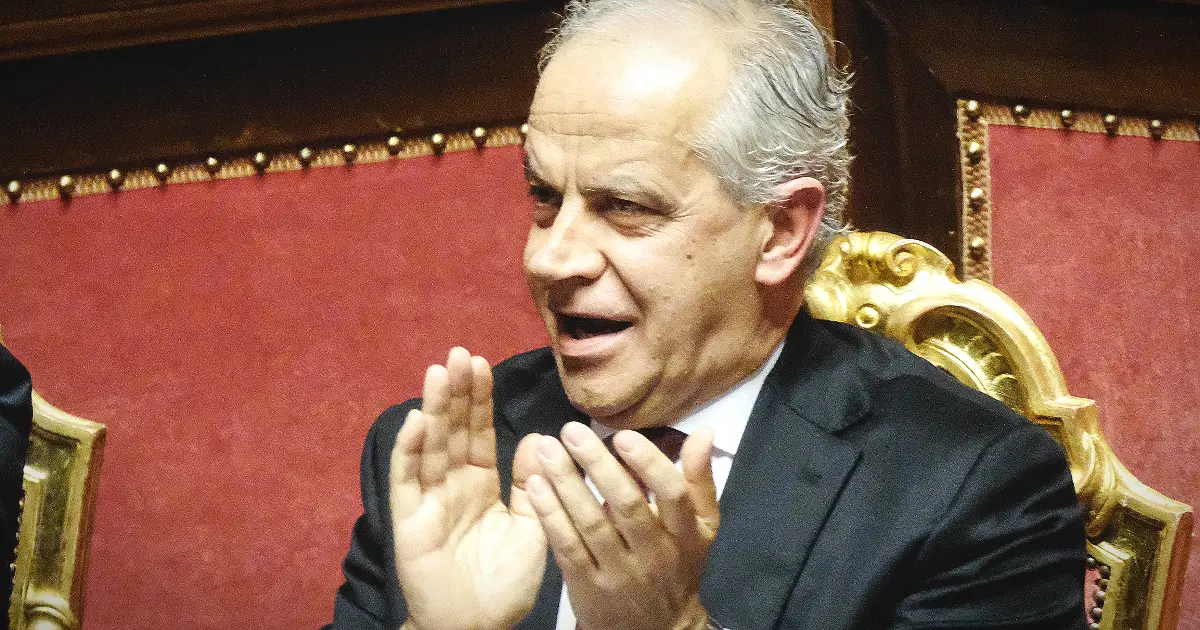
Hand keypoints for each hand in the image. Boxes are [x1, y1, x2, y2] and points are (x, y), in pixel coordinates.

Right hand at [389, 347, 547, 629]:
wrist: (479, 627)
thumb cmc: (505, 584)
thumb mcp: (534, 529)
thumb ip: (533, 485)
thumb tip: (540, 438)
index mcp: (481, 485)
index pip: (479, 433)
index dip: (479, 400)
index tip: (482, 364)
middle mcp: (453, 486)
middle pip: (453, 430)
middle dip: (457, 393)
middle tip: (460, 353)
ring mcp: (428, 501)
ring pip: (430, 446)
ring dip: (433, 409)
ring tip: (439, 371)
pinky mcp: (409, 521)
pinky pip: (407, 481)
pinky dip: (409, 451)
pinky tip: (416, 421)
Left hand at [526, 422, 719, 629]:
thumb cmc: (679, 565)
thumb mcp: (702, 527)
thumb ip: (699, 479)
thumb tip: (703, 430)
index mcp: (686, 534)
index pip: (672, 495)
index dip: (649, 465)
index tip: (622, 436)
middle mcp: (655, 554)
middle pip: (626, 506)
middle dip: (597, 465)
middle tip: (571, 431)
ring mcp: (620, 572)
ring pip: (591, 524)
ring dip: (566, 484)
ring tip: (546, 449)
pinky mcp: (589, 586)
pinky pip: (568, 547)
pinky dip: (551, 515)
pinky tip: (536, 486)